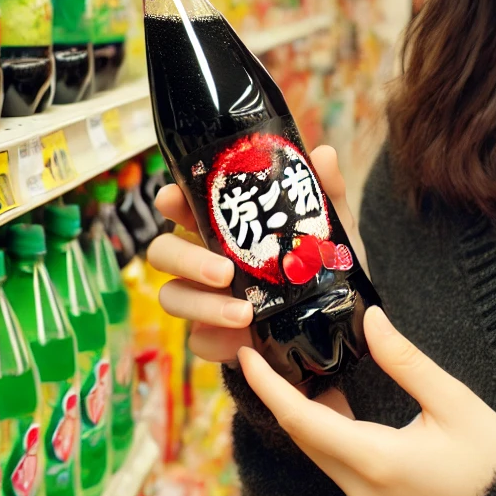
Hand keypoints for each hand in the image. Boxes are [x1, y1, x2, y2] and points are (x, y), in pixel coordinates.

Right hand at [147, 145, 358, 364]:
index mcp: (219, 227)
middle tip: (224, 272)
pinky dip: (217, 339)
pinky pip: (198, 340)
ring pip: (172, 297)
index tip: (171, 197)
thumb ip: (326, 194)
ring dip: (204, 306)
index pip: (180, 206)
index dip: (170, 199)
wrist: (332, 323)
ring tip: (245, 314)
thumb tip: (323, 154)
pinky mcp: (211, 337)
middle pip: (163, 252)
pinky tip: (243, 341)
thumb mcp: (329, 229)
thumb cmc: (317, 265)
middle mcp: (201, 259)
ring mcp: (201, 300)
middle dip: (186, 259)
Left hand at [236, 306, 495, 495]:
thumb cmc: (493, 459)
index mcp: (376, 460)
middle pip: (304, 439)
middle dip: (281, 397)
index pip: (302, 420)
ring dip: (309, 418)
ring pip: (321, 456)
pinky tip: (339, 408)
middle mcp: (362, 492)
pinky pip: (340, 471)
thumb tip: (370, 319)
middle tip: (268, 354)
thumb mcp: (454, 401)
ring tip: (303, 372)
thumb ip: (406, 360)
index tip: (247, 354)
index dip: (268, 386)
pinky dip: (331, 438)